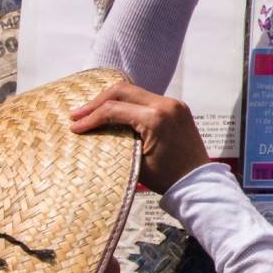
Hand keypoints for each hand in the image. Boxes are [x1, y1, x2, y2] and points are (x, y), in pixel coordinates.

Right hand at [70, 81, 209, 192]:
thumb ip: (115, 144)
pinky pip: (146, 98)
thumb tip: (91, 133)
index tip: (74, 128)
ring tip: (90, 113)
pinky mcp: (177, 107)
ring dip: (111, 101)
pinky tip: (112, 113)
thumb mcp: (135, 164)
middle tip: (76, 114)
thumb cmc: (168, 178)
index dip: (91, 118)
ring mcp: (174, 104)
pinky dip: (127, 104)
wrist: (198, 182)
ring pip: (134, 91)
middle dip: (97, 102)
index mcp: (156, 119)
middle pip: (122, 91)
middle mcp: (166, 105)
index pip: (114, 110)